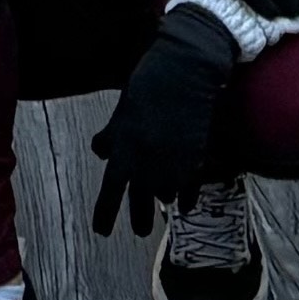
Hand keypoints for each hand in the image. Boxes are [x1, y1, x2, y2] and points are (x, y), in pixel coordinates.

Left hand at [90, 5, 237, 235]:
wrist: (187, 68)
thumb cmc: (149, 82)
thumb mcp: (122, 110)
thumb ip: (112, 136)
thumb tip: (102, 153)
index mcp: (125, 147)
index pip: (110, 189)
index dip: (104, 213)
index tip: (101, 231)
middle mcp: (148, 159)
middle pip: (140, 201)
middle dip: (138, 219)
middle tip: (139, 230)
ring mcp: (174, 160)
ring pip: (166, 194)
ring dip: (163, 198)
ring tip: (162, 201)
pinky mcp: (197, 156)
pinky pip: (191, 188)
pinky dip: (187, 197)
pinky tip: (186, 204)